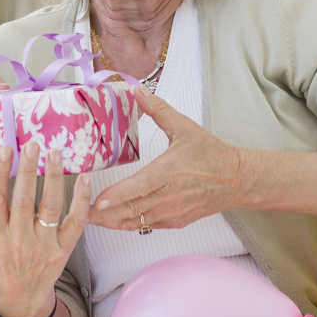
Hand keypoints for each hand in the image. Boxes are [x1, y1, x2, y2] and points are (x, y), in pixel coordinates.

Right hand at [0, 139, 90, 316]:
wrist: (18, 297)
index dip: (0, 173)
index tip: (6, 148)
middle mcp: (16, 239)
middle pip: (24, 200)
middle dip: (28, 170)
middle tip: (33, 143)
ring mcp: (41, 245)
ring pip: (50, 207)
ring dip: (54, 178)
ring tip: (55, 153)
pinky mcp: (62, 249)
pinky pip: (75, 222)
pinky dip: (81, 200)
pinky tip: (83, 177)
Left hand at [88, 85, 241, 230]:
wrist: (236, 180)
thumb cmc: (211, 154)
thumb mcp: (184, 127)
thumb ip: (157, 109)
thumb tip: (137, 90)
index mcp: (169, 171)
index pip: (140, 187)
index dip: (118, 196)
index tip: (98, 202)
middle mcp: (169, 195)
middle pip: (132, 210)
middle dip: (104, 215)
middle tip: (80, 213)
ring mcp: (172, 212)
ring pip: (137, 222)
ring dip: (113, 222)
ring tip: (90, 219)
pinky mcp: (175, 221)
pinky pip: (147, 226)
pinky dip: (129, 224)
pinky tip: (114, 221)